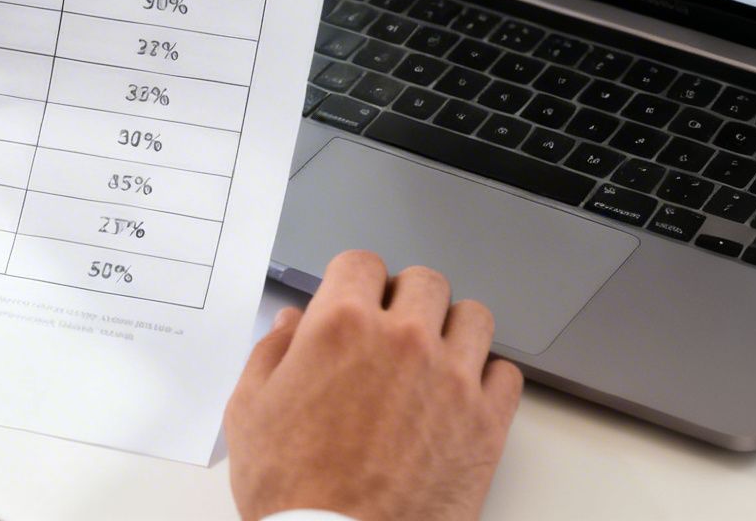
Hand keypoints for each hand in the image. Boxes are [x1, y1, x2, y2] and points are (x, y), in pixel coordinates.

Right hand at [224, 251, 522, 520]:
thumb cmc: (292, 492)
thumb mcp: (248, 412)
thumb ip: (271, 353)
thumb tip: (293, 324)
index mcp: (342, 327)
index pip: (361, 263)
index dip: (352, 282)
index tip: (354, 301)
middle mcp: (403, 341)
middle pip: (424, 281)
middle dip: (404, 299)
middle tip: (391, 331)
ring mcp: (451, 380)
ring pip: (474, 317)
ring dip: (452, 330)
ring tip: (432, 358)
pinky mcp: (485, 424)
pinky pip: (506, 373)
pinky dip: (486, 379)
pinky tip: (459, 395)